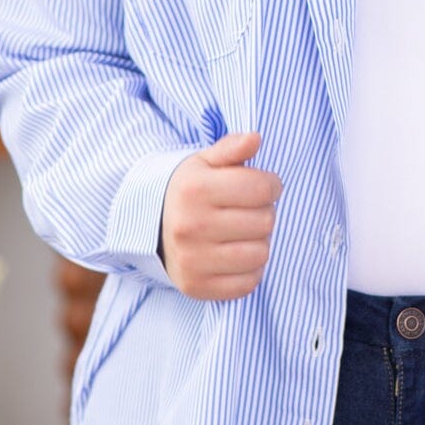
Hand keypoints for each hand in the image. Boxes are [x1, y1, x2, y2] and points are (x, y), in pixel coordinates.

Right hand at [159, 129, 282, 300]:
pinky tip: (235, 255)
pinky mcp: (197, 286)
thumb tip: (255, 138)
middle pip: (265, 221)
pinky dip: (249, 270)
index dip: (272, 185)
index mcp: (195, 190)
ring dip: (259, 242)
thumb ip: (232, 148)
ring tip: (242, 233)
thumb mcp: (206, 162)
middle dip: (264, 212)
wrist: (152, 227)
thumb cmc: (190, 190)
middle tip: (248, 211)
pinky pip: (248, 283)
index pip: (262, 188)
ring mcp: (192, 260)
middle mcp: (190, 226)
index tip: (264, 186)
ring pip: (261, 253)